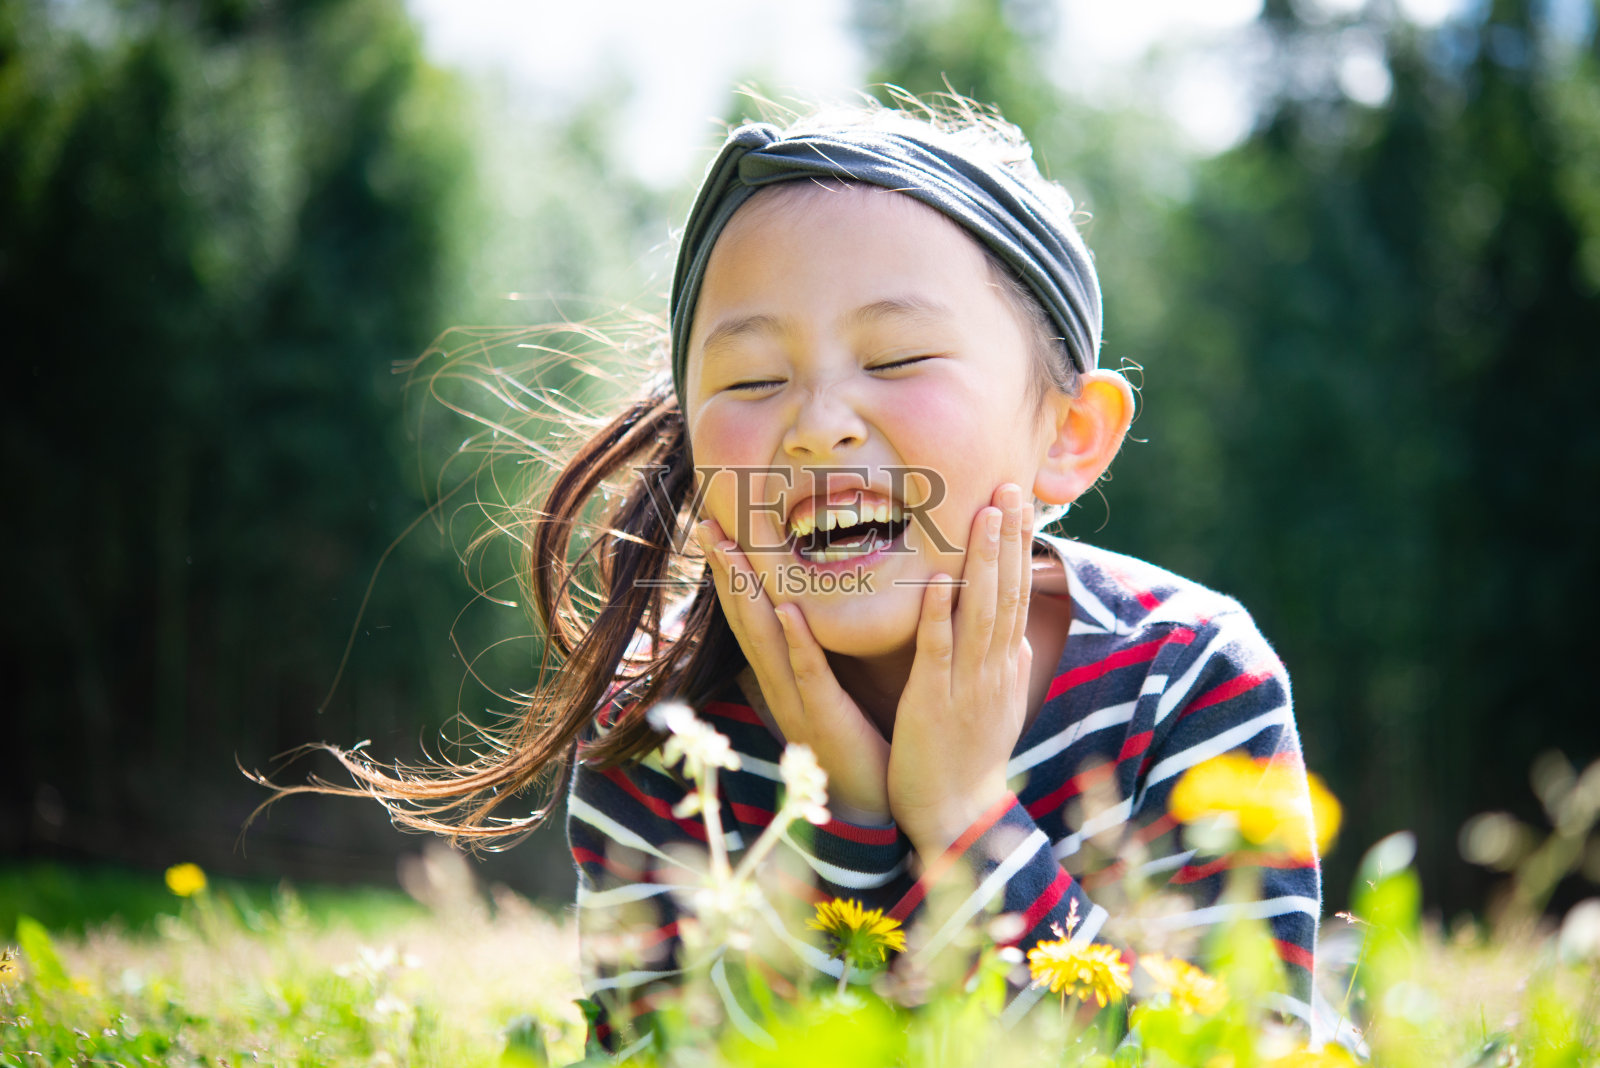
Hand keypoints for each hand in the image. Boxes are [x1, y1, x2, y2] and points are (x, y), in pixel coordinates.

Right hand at [695, 518, 891, 820]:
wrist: (871, 809)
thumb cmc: (858, 746)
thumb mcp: (830, 692)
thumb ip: (817, 655)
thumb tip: (810, 612)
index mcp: (783, 676)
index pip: (751, 615)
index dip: (733, 573)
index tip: (719, 527)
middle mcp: (780, 685)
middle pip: (745, 619)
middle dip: (727, 570)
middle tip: (709, 523)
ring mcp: (798, 702)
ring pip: (765, 639)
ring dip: (748, 593)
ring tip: (732, 550)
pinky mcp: (826, 719)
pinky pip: (810, 674)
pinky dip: (798, 641)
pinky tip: (789, 608)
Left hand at [887, 483, 1034, 855]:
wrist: (959, 815)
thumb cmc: (972, 760)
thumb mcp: (998, 708)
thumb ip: (1009, 670)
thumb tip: (1022, 639)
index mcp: (1005, 664)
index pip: (1018, 592)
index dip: (1020, 545)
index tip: (1019, 501)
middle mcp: (993, 666)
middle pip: (1007, 590)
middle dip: (1009, 536)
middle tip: (1010, 485)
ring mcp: (966, 683)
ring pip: (980, 611)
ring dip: (983, 560)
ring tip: (984, 512)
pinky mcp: (933, 702)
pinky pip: (937, 651)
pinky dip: (939, 613)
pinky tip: (937, 578)